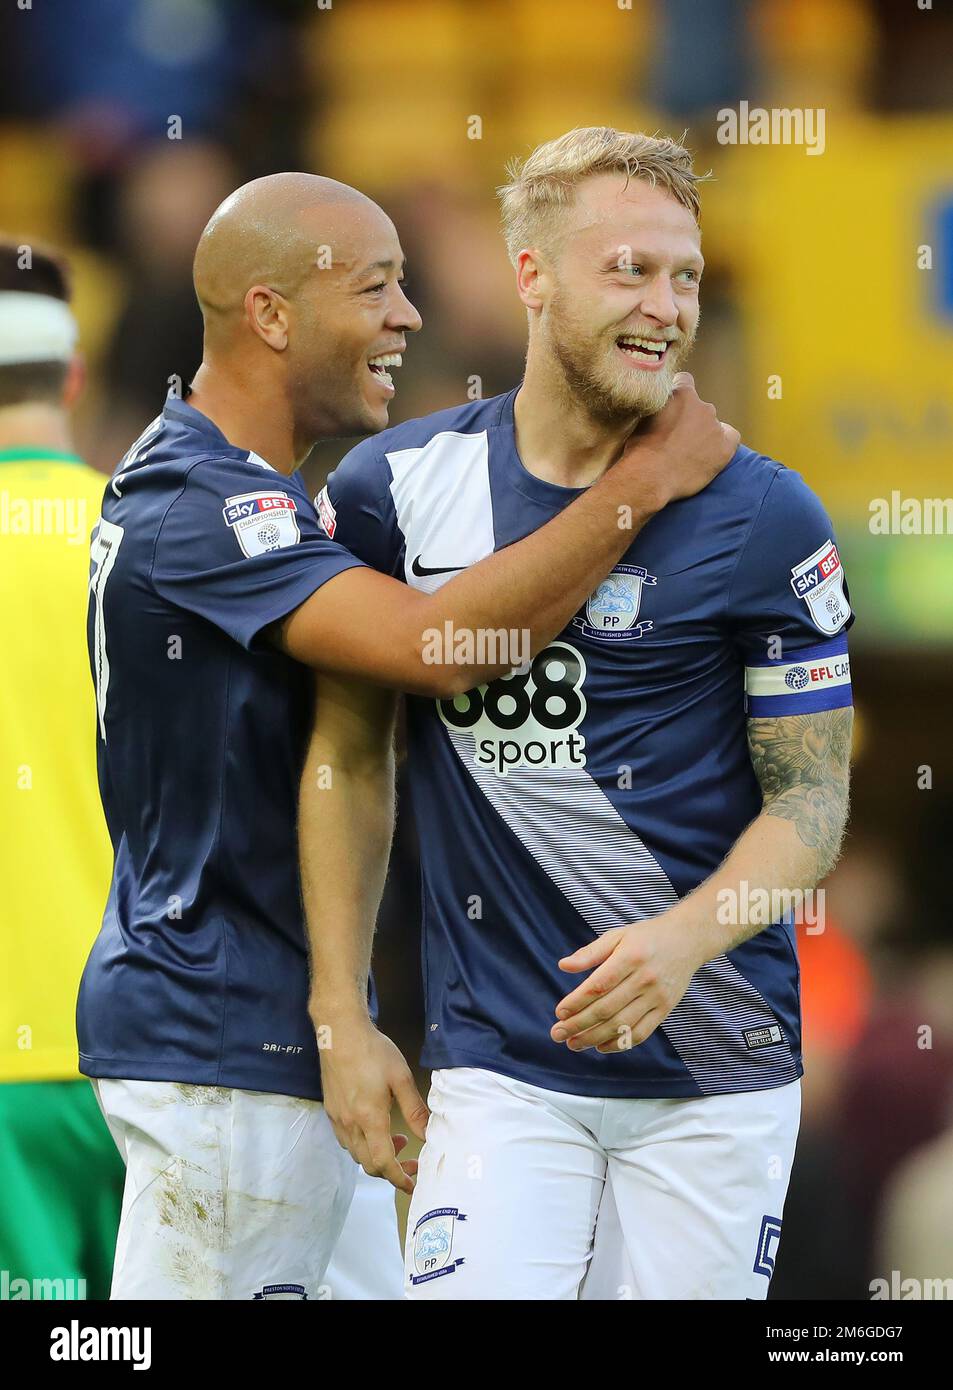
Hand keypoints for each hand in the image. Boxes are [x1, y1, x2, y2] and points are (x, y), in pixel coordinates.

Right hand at [314, 1013, 428, 1192]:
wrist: (339, 1032)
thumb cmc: (372, 1051)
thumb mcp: (400, 1078)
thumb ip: (415, 1110)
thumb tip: (429, 1134)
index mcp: (370, 1119)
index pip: (383, 1163)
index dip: (399, 1178)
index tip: (412, 1185)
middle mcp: (350, 1124)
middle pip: (368, 1164)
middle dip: (390, 1170)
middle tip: (410, 1159)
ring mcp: (337, 1118)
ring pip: (355, 1154)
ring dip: (375, 1156)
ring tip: (396, 1139)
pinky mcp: (331, 1110)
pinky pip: (345, 1140)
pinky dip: (362, 1144)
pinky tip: (373, 1128)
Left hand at [549, 908, 704, 1053]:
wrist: (687, 940)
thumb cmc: (646, 937)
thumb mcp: (617, 935)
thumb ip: (590, 952)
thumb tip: (562, 965)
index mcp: (630, 957)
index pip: (599, 985)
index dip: (577, 1001)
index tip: (559, 1012)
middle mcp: (645, 978)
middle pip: (607, 1009)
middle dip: (578, 1025)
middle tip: (557, 1034)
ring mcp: (657, 996)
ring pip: (622, 1025)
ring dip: (594, 1038)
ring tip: (573, 1043)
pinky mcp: (665, 1009)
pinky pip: (641, 1033)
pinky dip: (619, 1044)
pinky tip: (600, 1046)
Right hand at [622, 373, 739, 509]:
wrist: (650, 477)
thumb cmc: (640, 449)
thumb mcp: (643, 417)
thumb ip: (659, 407)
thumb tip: (661, 408)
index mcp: (681, 394)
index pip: (685, 380)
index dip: (678, 395)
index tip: (672, 408)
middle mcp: (703, 406)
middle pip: (700, 407)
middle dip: (691, 418)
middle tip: (677, 438)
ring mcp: (715, 427)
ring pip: (713, 425)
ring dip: (704, 433)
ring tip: (689, 452)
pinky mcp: (724, 447)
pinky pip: (731, 436)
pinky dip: (723, 442)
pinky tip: (711, 452)